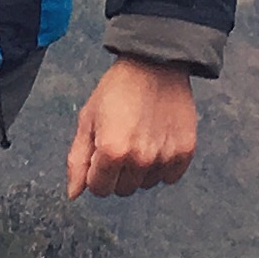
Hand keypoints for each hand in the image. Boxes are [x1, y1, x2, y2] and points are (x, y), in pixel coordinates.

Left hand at [66, 56, 198, 198]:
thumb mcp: (88, 120)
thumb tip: (73, 193)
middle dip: (117, 173)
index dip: (96, 173)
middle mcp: (140, 158)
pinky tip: (157, 142)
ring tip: (140, 139)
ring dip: (140, 170)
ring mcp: (165, 156)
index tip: (101, 154)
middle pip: (123, 190)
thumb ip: (78, 160)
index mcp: (112, 151)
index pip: (99, 189)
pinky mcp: (185, 151)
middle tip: (121, 143)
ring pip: (146, 184)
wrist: (154, 64)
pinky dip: (163, 166)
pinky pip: (170, 177)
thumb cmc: (118, 89)